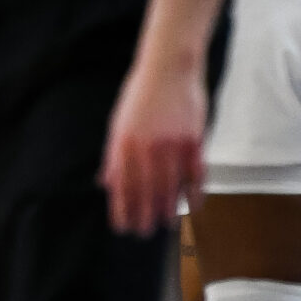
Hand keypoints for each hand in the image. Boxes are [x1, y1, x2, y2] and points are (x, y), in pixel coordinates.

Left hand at [100, 59, 204, 235]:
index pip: (121, 186)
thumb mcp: (118, 124)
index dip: (122, 209)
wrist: (168, 67)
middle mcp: (146, 147)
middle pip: (146, 191)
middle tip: (143, 233)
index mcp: (123, 143)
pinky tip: (191, 206)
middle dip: (143, 216)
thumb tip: (105, 184)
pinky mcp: (194, 140)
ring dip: (167, 209)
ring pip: (170, 187)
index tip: (122, 227)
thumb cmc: (140, 96)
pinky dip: (194, 193)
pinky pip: (195, 175)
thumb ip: (113, 156)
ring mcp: (172, 144)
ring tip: (165, 224)